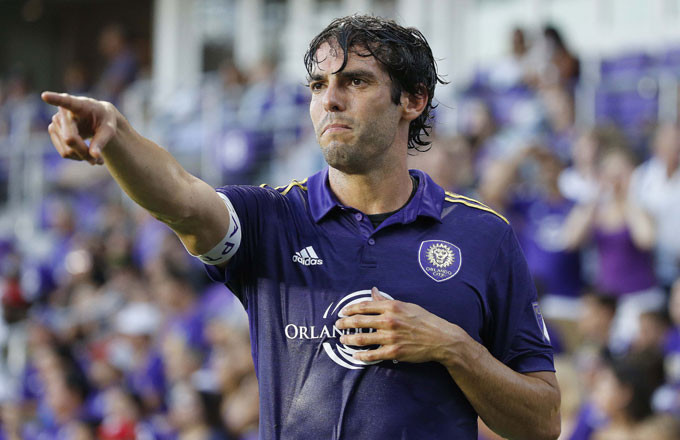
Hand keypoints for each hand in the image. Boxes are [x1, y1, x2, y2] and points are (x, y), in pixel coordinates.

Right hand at [41, 92, 118, 164]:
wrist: (97, 119)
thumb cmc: (104, 120)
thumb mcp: (109, 129)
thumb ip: (102, 141)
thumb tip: (94, 156)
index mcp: (79, 104)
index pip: (66, 102)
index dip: (55, 99)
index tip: (45, 95)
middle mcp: (63, 111)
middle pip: (70, 139)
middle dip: (85, 153)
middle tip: (100, 162)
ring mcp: (55, 122)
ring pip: (67, 149)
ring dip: (82, 157)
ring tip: (96, 158)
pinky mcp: (53, 131)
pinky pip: (64, 153)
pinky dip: (76, 157)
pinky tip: (86, 154)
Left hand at [335, 287, 462, 363]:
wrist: (441, 338)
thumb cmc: (424, 320)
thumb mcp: (406, 306)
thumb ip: (386, 301)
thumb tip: (373, 291)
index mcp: (392, 307)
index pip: (364, 306)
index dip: (350, 309)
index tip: (342, 312)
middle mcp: (389, 321)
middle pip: (359, 321)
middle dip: (344, 323)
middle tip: (338, 325)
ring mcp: (391, 337)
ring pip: (362, 338)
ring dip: (349, 339)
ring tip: (342, 339)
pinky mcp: (394, 352)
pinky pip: (373, 355)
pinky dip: (362, 356)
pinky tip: (356, 356)